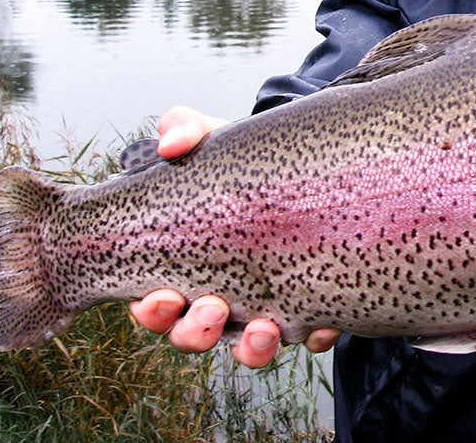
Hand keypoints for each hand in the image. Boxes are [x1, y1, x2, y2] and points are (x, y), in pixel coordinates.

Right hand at [133, 106, 343, 365]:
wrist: (303, 165)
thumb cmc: (243, 162)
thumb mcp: (212, 138)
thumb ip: (185, 129)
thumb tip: (171, 143)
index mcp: (187, 265)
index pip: (156, 304)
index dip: (152, 310)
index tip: (161, 296)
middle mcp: (221, 295)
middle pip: (195, 334)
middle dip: (197, 331)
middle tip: (212, 310)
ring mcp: (264, 306)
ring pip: (249, 346)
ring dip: (253, 347)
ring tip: (265, 329)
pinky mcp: (311, 308)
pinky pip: (311, 334)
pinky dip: (315, 334)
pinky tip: (323, 326)